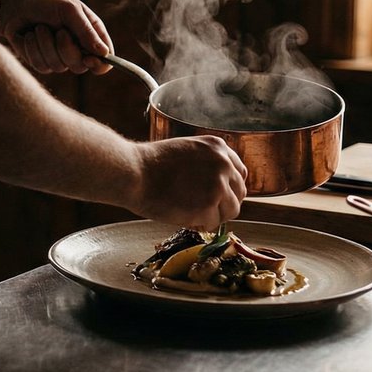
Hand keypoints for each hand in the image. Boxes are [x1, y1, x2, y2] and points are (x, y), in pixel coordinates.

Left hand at [0, 0, 112, 75]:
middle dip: (67, 49)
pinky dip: (33, 48)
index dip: (100, 64)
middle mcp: (77, 50)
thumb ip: (86, 31)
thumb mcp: (69, 10)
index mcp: (91, 35)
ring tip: (40, 27)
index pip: (104, 60)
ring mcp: (59, 58)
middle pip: (79, 66)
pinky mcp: (41, 62)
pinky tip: (29, 35)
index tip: (89, 59)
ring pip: (58, 66)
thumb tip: (104, 53)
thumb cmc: (47, 3)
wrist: (17, 5)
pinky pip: (40, 65)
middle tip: (59, 31)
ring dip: (46, 44)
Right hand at [129, 136, 247, 230]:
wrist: (132, 172)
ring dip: (214, 215)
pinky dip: (199, 224)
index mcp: (218, 147)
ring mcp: (218, 185)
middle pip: (239, 192)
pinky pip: (213, 223)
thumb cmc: (149, 165)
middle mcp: (223, 164)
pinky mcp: (209, 206)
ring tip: (191, 212)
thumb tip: (217, 185)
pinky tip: (183, 216)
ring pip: (231, 210)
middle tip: (202, 208)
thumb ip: (206, 163)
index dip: (228, 187)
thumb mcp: (185, 150)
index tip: (217, 196)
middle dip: (223, 203)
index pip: (239, 172)